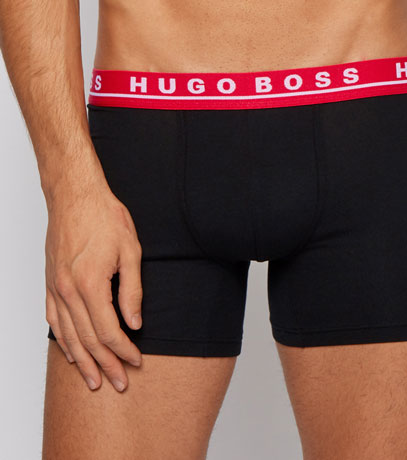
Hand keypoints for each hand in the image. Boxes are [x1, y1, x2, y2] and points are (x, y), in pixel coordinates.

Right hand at [45, 180, 142, 391]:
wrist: (76, 196)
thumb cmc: (105, 218)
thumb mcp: (131, 252)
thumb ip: (132, 291)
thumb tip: (135, 322)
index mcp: (90, 283)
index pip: (109, 330)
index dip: (123, 350)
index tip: (136, 361)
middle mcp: (68, 290)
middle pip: (88, 339)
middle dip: (106, 364)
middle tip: (119, 383)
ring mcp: (55, 287)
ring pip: (68, 335)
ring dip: (82, 360)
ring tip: (94, 381)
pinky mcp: (50, 282)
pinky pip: (53, 319)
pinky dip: (63, 340)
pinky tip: (71, 352)